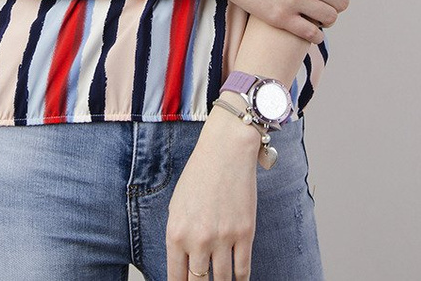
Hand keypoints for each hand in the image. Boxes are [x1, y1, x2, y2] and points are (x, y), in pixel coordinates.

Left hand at [166, 107, 259, 280]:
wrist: (225, 151)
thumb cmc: (199, 175)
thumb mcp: (177, 206)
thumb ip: (179, 237)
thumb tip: (184, 265)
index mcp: (176, 233)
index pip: (176, 278)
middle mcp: (198, 240)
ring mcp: (223, 239)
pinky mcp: (245, 234)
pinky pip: (243, 270)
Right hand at [207, 0, 355, 42]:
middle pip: (342, 2)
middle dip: (337, 3)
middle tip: (325, 2)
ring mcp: (295, 2)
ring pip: (330, 19)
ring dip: (327, 18)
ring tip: (317, 14)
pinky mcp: (280, 18)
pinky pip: (311, 34)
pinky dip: (315, 35)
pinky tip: (310, 30)